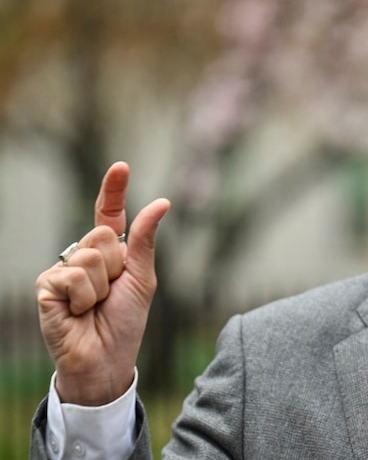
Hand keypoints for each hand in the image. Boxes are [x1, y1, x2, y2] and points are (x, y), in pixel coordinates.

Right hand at [35, 162, 170, 405]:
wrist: (106, 359)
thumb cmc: (125, 322)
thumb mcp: (142, 278)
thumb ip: (144, 240)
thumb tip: (161, 202)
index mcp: (109, 253)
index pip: (109, 214)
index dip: (113, 190)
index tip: (121, 166)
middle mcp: (83, 256)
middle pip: (102, 236)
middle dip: (115, 266)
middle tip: (110, 293)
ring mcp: (62, 270)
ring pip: (89, 257)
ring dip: (100, 287)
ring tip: (94, 307)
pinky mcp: (47, 287)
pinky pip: (72, 276)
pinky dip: (83, 298)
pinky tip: (78, 313)